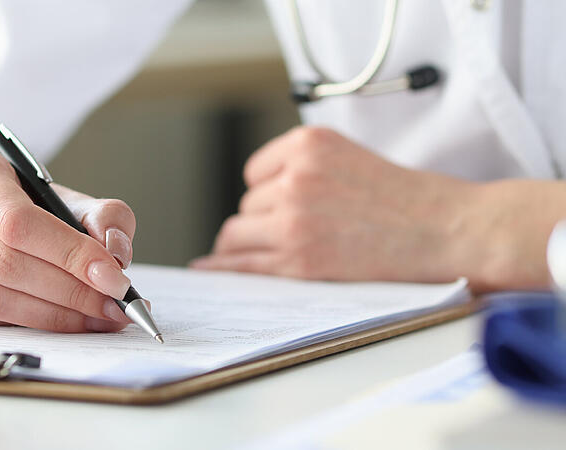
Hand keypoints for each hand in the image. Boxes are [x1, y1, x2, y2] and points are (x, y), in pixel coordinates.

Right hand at [0, 149, 135, 331]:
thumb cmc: (20, 209)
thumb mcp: (64, 199)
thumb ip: (103, 217)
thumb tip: (116, 255)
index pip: (20, 222)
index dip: (70, 255)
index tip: (115, 279)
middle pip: (6, 264)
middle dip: (71, 293)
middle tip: (114, 308)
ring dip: (52, 317)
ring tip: (96, 320)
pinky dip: (21, 325)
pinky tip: (56, 323)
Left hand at [191, 127, 480, 284]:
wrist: (448, 230)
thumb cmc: (408, 199)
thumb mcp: (349, 157)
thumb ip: (303, 168)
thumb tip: (255, 197)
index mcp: (307, 143)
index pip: (255, 173)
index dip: (270, 194)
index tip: (288, 208)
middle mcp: (295, 176)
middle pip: (247, 206)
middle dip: (265, 222)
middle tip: (300, 236)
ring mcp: (294, 217)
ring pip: (237, 234)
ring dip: (250, 245)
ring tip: (280, 253)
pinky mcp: (299, 258)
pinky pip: (242, 263)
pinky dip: (222, 266)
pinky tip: (209, 268)